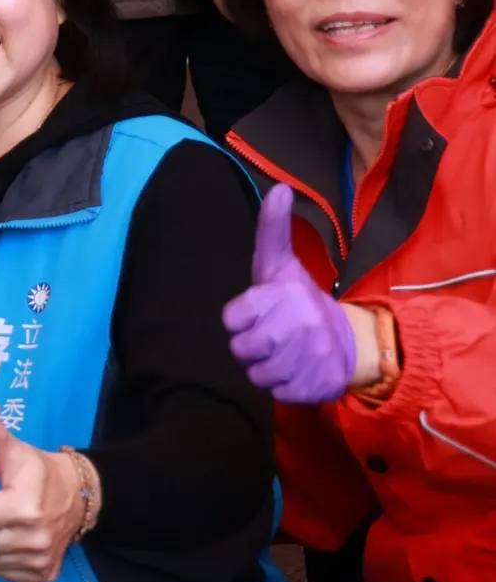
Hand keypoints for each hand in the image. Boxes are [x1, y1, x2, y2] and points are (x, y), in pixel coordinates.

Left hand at [0, 402, 88, 581]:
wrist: (77, 494)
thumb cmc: (38, 470)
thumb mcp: (14, 449)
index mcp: (25, 507)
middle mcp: (34, 538)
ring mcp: (40, 559)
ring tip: (2, 520)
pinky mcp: (45, 573)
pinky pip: (4, 574)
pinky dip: (0, 558)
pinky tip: (10, 537)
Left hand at [222, 182, 357, 403]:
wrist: (351, 341)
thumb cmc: (299, 299)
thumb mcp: (280, 263)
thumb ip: (272, 229)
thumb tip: (280, 187)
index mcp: (284, 296)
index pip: (231, 319)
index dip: (239, 319)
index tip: (257, 313)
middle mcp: (300, 327)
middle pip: (241, 349)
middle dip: (250, 346)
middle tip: (270, 336)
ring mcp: (310, 359)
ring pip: (256, 374)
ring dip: (264, 367)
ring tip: (282, 353)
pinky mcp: (317, 388)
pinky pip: (277, 394)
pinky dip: (283, 386)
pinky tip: (296, 370)